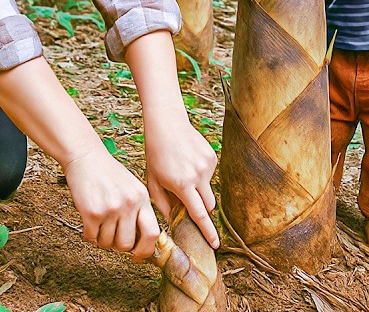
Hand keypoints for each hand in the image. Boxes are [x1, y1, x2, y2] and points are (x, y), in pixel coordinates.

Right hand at [63, 148, 159, 261]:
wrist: (85, 156)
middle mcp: (129, 204)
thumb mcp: (132, 187)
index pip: (152, 233)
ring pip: (108, 243)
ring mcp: (111, 209)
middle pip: (127, 243)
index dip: (146, 250)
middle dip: (118, 246)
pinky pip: (91, 236)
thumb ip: (139, 209)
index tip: (138, 255)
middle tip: (112, 238)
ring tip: (98, 228)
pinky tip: (88, 225)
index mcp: (142, 198)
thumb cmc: (107, 172)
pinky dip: (89, 235)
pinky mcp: (92, 212)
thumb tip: (141, 238)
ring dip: (102, 240)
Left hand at [143, 115, 218, 248]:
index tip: (215, 244)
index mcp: (181, 184)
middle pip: (209, 205)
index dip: (208, 231)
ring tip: (180, 174)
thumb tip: (174, 221)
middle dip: (202, 210)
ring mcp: (207, 165)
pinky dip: (199, 175)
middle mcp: (197, 176)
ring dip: (198, 189)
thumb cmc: (155, 154)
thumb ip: (164, 204)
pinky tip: (186, 162)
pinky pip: (209, 174)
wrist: (166, 124)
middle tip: (189, 205)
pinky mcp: (212, 156)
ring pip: (209, 189)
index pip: (199, 214)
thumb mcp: (153, 181)